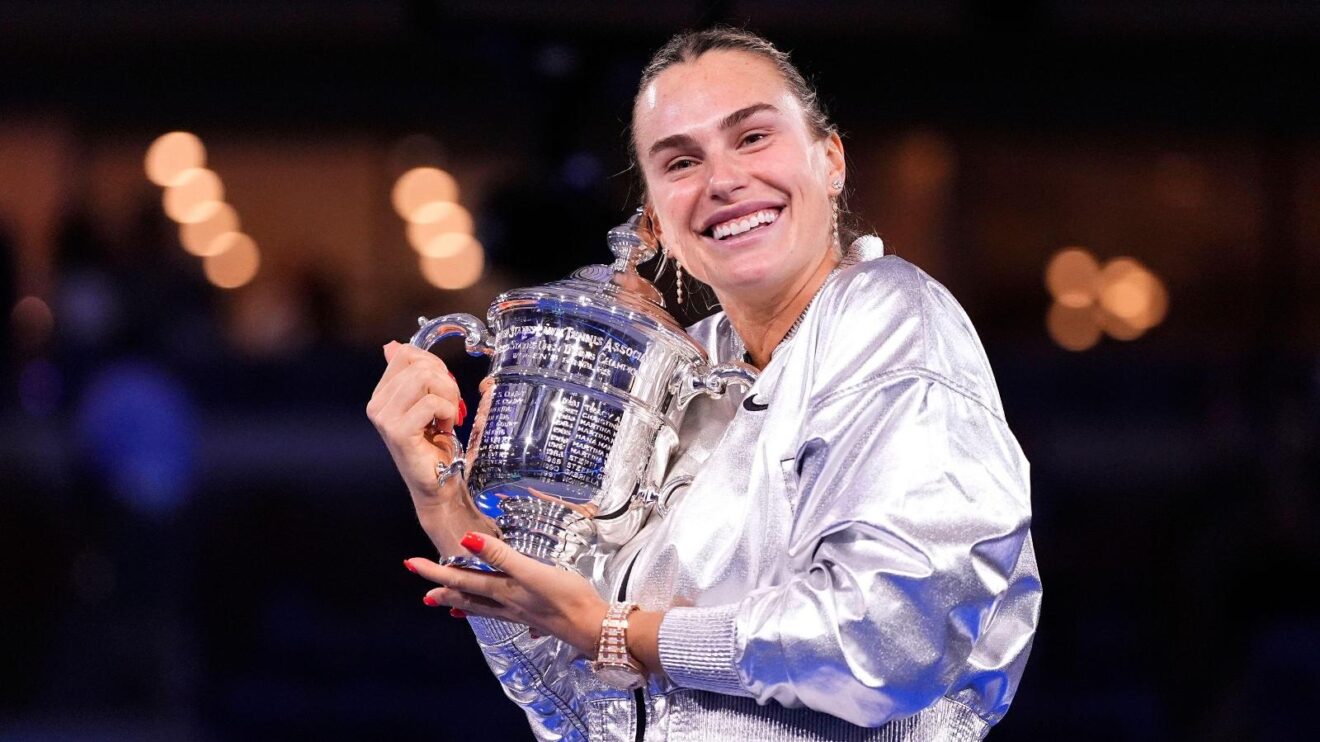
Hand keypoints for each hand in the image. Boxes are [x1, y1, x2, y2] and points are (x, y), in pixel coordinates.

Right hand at [367, 341, 494, 554]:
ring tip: (447, 418)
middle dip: (445, 381)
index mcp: (382, 394)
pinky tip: (445, 430)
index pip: (407, 353)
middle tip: (450, 408)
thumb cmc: (437, 446)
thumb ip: (414, 374)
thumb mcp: (428, 401)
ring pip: (424, 378)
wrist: (439, 486)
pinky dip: (447, 412)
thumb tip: (393, 346)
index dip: (435, 365)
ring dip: (448, 396)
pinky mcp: (397, 432)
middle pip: (419, 364)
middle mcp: (377, 404)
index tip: (444, 389)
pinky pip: (430, 403)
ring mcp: (384, 418)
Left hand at [406, 532, 610, 657]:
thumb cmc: (564, 596)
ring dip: (463, 604)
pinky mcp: (533, 617)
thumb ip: (501, 555)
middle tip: (424, 592)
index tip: (411, 564)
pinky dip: (490, 612)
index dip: (435, 571)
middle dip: (444, 592)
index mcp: (501, 590)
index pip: (460, 579)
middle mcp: (504, 604)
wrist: (592, 626)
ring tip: (449, 606)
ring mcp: (518, 613)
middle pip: (467, 596)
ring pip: (482, 607)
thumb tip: (466, 541)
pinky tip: (498, 613)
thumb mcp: (532, 571)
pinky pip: (501, 614)